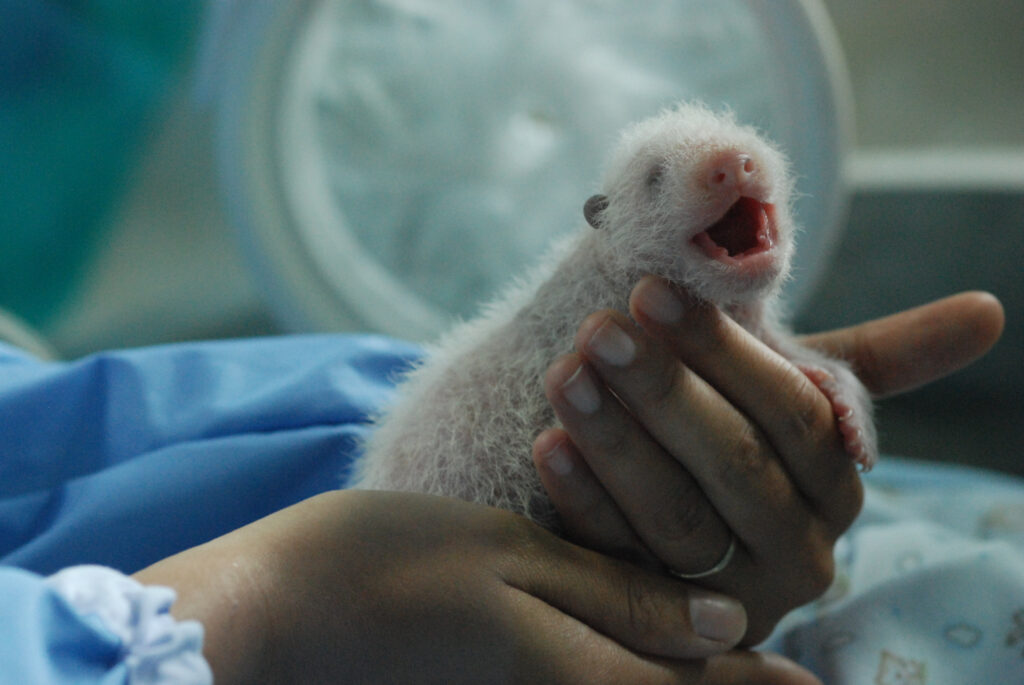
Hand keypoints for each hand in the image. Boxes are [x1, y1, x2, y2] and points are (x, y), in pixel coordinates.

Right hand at [134, 489, 820, 683]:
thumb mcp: (513, 562)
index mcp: (588, 678)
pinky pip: (593, 683)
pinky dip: (632, 656)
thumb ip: (625, 600)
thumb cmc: (383, 566)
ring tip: (728, 637)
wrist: (269, 615)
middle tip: (803, 666)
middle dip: (740, 678)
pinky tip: (644, 630)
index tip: (830, 683)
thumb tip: (732, 626)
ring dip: (690, 666)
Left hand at [533, 279, 1003, 643]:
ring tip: (564, 374)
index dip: (722, 352)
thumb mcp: (795, 398)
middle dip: (664, 391)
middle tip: (599, 328)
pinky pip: (620, 562)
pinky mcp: (660, 618)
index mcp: (835, 489)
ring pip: (677, 516)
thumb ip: (881, 361)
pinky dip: (584, 500)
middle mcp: (797, 551)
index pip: (791, 414)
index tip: (651, 291)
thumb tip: (991, 311)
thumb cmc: (736, 433)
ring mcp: (726, 595)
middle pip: (735, 465)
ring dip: (617, 440)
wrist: (673, 522)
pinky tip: (549, 444)